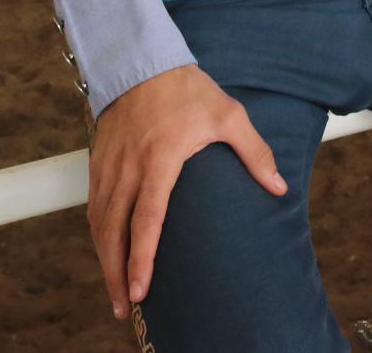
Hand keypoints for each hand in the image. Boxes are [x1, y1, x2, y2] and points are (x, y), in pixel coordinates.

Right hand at [87, 64, 286, 320]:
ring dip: (104, 261)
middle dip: (116, 274)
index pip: (147, 219)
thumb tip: (279, 187)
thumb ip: (254, 152)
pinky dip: (98, 236)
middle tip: (123, 308)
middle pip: (114, 232)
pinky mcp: (98, 163)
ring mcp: (109, 166)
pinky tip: (107, 254)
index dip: (142, 258)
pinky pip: (93, 207)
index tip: (141, 290)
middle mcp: (129, 168)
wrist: (142, 63)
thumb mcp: (229, 114)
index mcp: (160, 159)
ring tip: (115, 293)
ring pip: (99, 224)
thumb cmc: (189, 91)